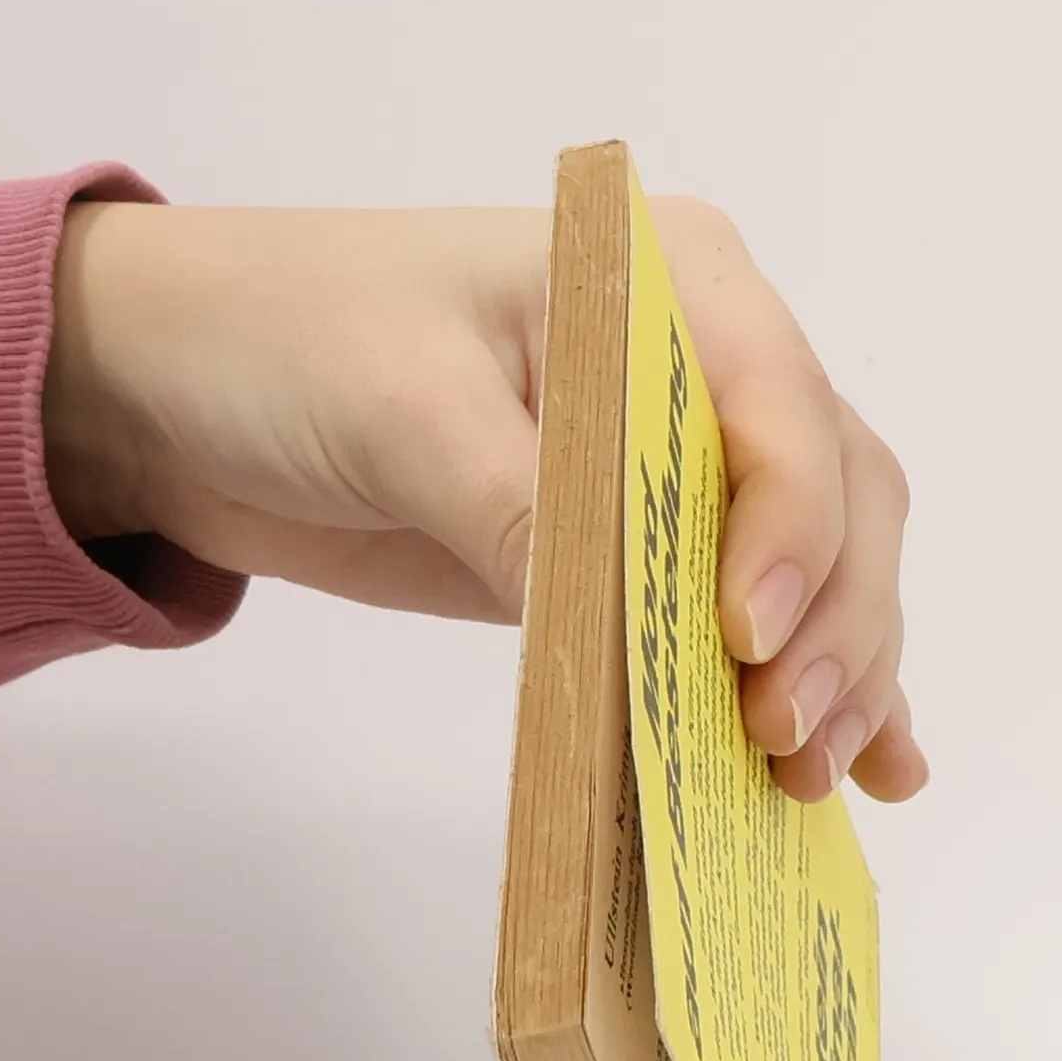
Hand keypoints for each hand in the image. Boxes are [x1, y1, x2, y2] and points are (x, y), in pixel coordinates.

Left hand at [45, 197, 926, 801]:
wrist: (188, 385)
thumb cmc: (287, 341)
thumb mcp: (401, 408)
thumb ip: (520, 510)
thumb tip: (627, 642)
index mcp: (664, 283)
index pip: (782, 411)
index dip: (790, 534)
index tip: (742, 642)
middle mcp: (706, 369)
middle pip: (837, 503)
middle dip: (832, 626)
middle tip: (780, 740)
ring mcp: (680, 470)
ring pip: (827, 572)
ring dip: (841, 675)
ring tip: (813, 777)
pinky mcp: (644, 558)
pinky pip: (761, 623)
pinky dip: (821, 689)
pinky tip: (873, 767)